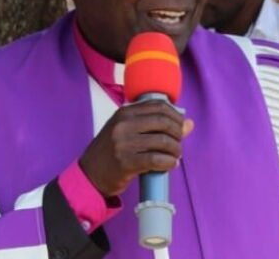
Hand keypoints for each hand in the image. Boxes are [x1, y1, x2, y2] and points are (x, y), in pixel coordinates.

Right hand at [79, 100, 193, 196]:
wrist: (90, 174)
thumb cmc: (111, 151)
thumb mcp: (128, 132)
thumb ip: (155, 126)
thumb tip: (188, 123)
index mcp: (124, 113)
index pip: (158, 106)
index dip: (175, 115)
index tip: (180, 126)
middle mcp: (123, 124)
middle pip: (163, 121)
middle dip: (178, 132)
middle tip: (178, 143)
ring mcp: (124, 143)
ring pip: (162, 141)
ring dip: (175, 149)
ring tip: (175, 155)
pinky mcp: (126, 162)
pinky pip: (156, 159)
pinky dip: (169, 162)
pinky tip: (171, 165)